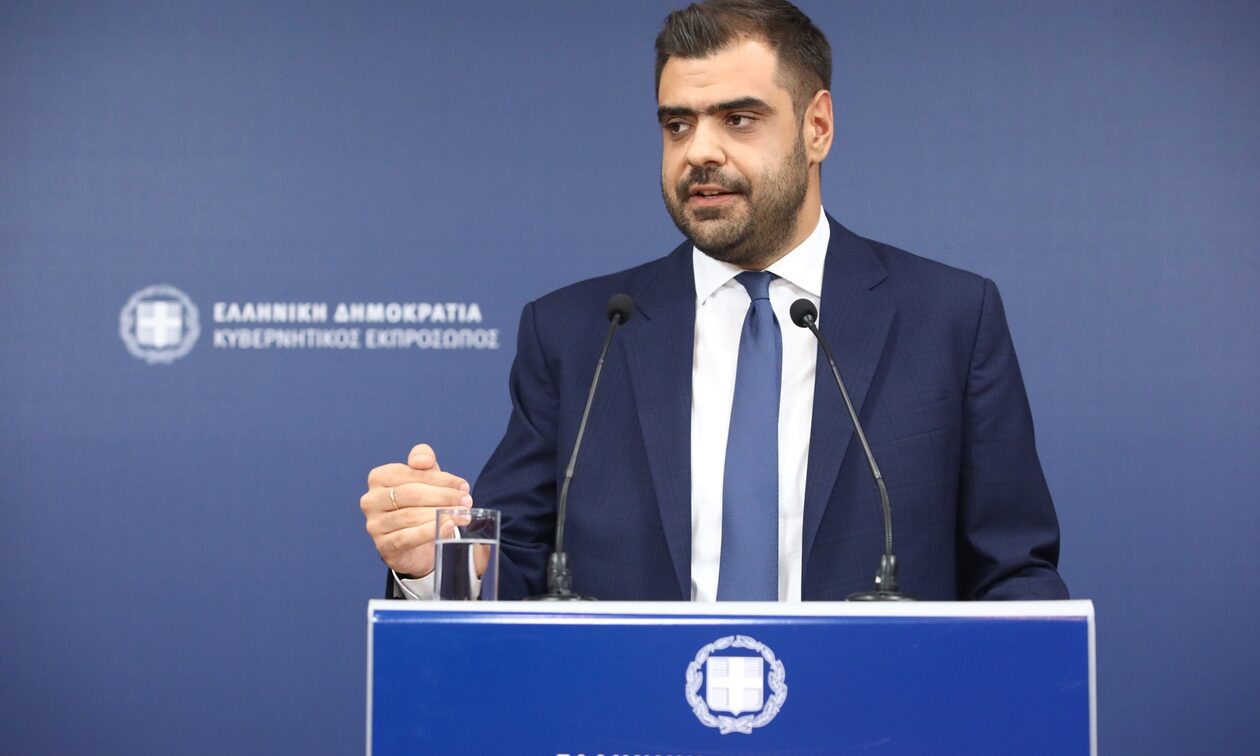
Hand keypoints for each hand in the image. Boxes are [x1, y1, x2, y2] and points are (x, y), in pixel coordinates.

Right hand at [361, 443, 471, 577]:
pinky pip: (407, 537)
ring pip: (410, 516)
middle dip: (443, 496)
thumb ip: (424, 459)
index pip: (411, 473)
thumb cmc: (420, 504)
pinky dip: (430, 531)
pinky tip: (447, 527)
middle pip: (411, 494)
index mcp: (379, 477)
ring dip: (441, 514)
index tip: (463, 486)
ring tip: (463, 515)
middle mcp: (371, 500)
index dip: (440, 479)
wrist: (418, 544)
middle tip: (466, 501)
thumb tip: (423, 461)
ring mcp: (374, 524)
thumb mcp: (424, 477)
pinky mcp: (383, 546)